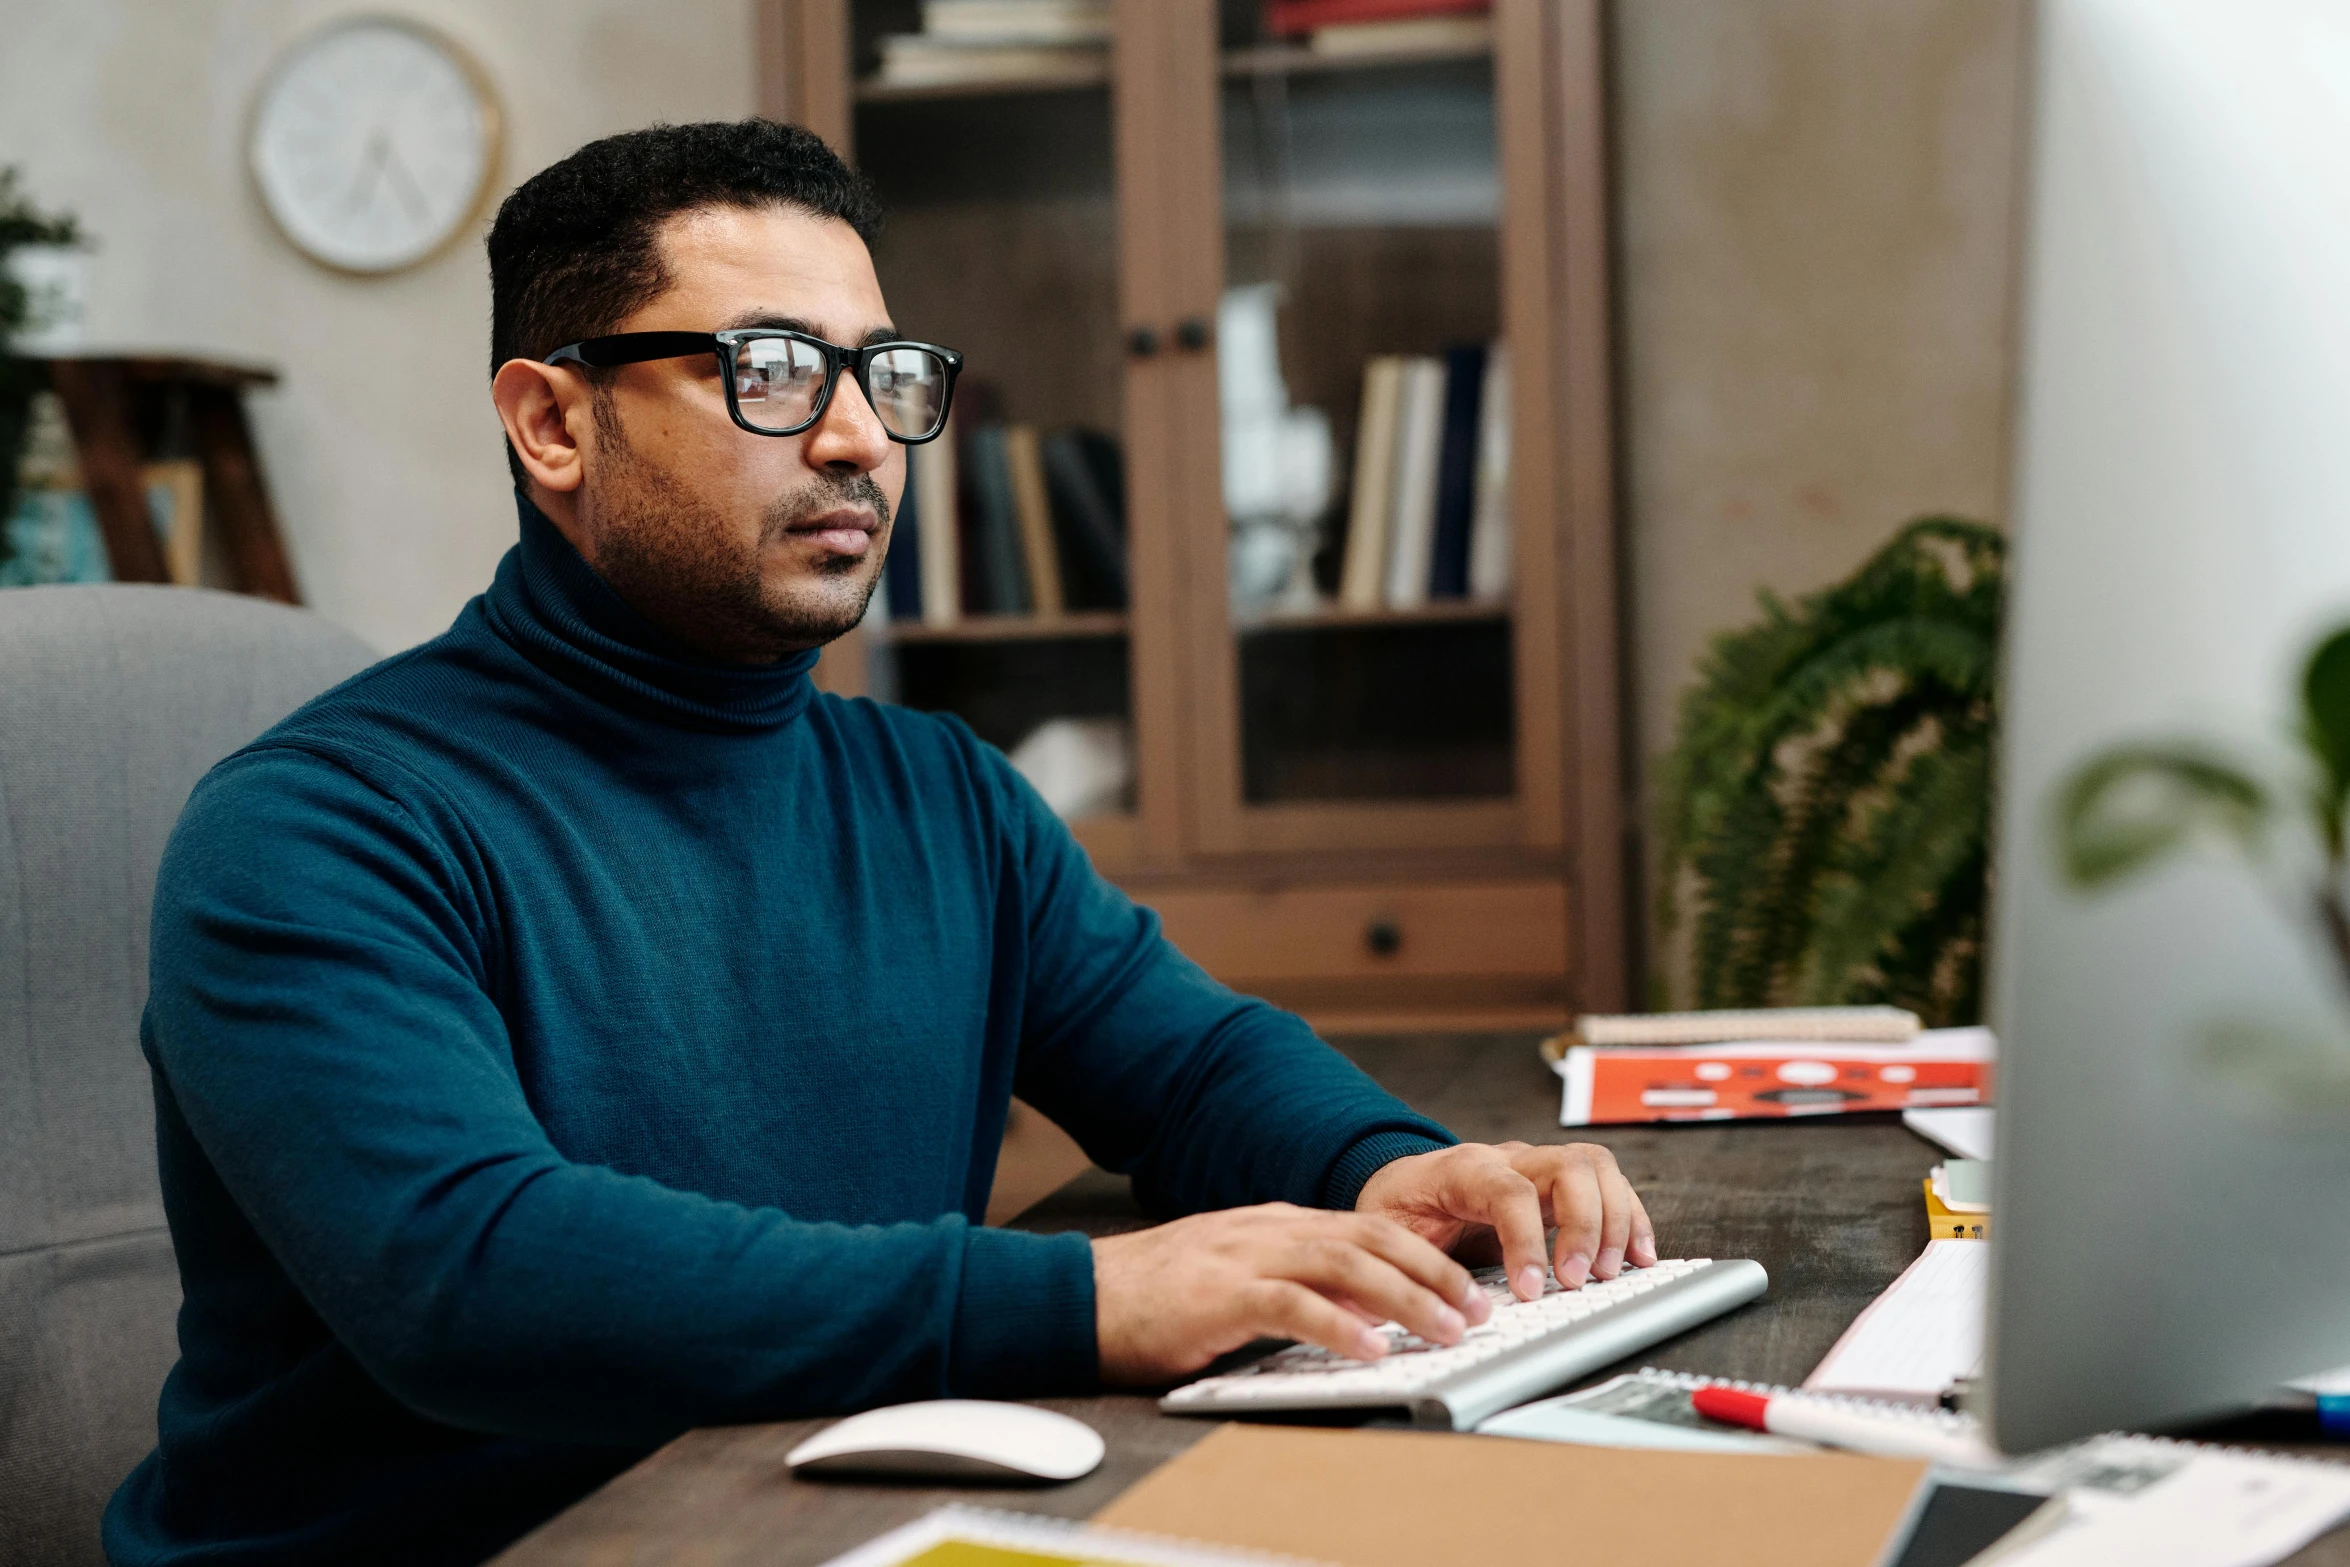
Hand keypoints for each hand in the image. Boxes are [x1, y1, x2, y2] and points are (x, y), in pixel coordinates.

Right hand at [1091, 1203, 1493, 1384]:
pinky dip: (1340, 1326)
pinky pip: (1293, 1304)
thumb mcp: (1236, 1276)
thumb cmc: (1154, 1295)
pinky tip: (1373, 1350)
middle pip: (1372, 1237)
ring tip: (1448, 1330)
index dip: (1426, 1256)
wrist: (1080, 1293)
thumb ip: (1295, 1284)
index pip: (1368, 1227)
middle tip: (1479, 1308)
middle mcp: (1268, 1230)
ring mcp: (1244, 1256)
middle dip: (1434, 1271)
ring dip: (1407, 1298)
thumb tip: (1361, 1312)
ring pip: (1345, 1264)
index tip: (1468, 1288)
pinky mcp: (1219, 1294)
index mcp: (1274, 1223)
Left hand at [1355, 1141, 1656, 1300]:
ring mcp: (1539, 1167)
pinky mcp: (1561, 1187)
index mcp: (1463, 1169)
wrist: (1402, 1185)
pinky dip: (1631, 1220)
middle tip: (1577, 1281)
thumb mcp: (1387, 1234)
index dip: (1526, 1240)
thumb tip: (1443, 1303)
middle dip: (1584, 1226)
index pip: (1509, 1190)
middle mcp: (1509, 1159)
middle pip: (1568, 1166)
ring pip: (1596, 1168)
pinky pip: (1609, 1186)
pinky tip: (1638, 1257)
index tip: (1531, 1289)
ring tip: (1610, 1272)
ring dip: (1615, 1221)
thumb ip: (1412, 1262)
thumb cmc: (1398, 1209)